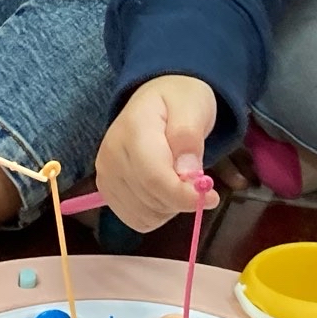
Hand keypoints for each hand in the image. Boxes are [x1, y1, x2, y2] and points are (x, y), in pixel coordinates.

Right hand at [96, 75, 222, 232]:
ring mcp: (105, 174)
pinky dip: (156, 214)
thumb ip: (189, 137)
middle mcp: (111, 155)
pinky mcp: (106, 189)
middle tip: (197, 181)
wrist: (156, 98)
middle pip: (151, 200)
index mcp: (133, 130)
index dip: (184, 196)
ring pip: (144, 215)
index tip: (211, 197)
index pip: (155, 178)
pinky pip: (135, 219)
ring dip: (169, 207)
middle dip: (181, 199)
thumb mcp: (194, 107)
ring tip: (178, 181)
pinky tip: (165, 193)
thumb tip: (187, 173)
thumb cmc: (179, 100)